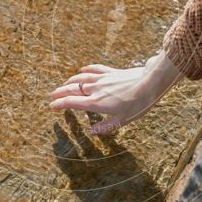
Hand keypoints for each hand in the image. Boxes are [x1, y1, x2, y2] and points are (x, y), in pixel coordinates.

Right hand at [49, 52, 182, 134]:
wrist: (150, 83)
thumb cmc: (138, 104)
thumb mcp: (122, 120)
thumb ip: (105, 127)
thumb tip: (91, 132)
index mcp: (96, 103)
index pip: (72, 103)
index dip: (59, 104)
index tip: (51, 106)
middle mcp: (95, 89)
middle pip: (72, 89)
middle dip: (60, 92)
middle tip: (52, 95)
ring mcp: (102, 79)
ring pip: (81, 78)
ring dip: (70, 81)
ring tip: (64, 84)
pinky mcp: (111, 72)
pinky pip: (95, 69)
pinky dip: (86, 69)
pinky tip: (83, 69)